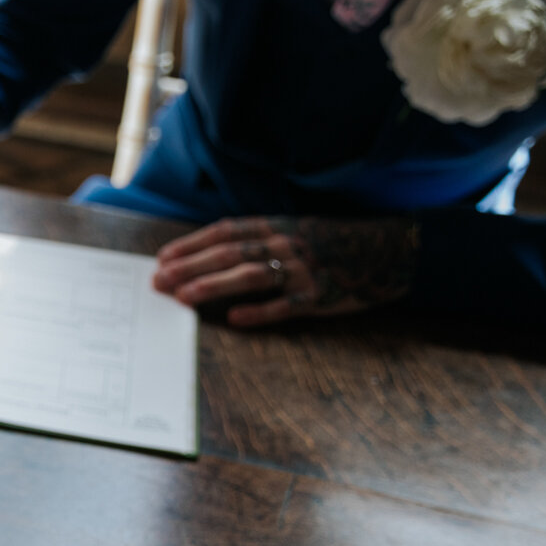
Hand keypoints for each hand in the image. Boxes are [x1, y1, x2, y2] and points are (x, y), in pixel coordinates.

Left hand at [152, 216, 418, 326]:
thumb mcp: (291, 229)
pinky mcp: (320, 297)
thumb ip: (255, 239)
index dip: (191, 245)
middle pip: (229, 254)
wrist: (386, 249)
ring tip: (184, 297)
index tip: (162, 259)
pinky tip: (234, 319)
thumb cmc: (328, 242)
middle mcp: (286, 244)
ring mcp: (303, 271)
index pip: (224, 232)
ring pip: (251, 276)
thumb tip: (206, 255)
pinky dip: (259, 312)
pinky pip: (286, 306)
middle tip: (159, 281)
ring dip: (215, 286)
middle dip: (190, 267)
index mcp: (276, 226)